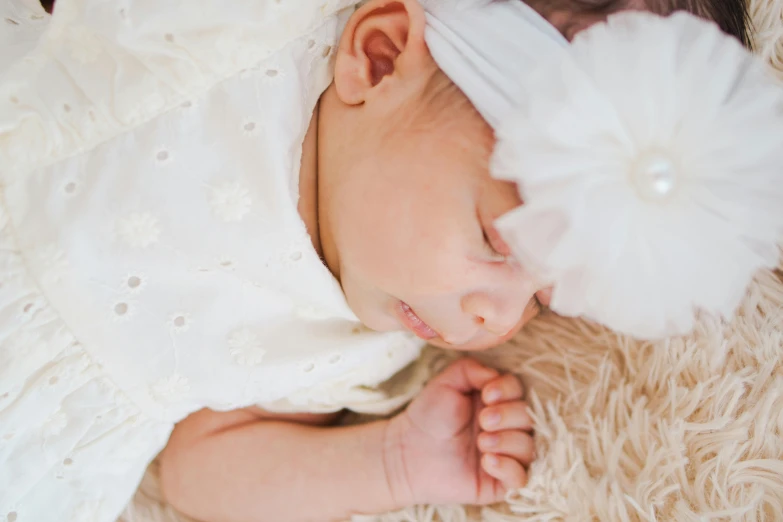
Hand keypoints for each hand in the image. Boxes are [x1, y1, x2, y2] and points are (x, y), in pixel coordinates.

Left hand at [384, 358, 534, 506]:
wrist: (408, 451)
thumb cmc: (428, 416)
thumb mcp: (446, 382)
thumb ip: (471, 369)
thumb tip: (495, 375)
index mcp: (495, 402)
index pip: (518, 390)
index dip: (508, 391)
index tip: (487, 395)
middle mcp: (504, 427)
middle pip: (527, 418)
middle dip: (508, 416)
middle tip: (483, 421)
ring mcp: (504, 455)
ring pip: (528, 448)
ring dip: (507, 442)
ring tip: (481, 442)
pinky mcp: (498, 482)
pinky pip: (521, 478)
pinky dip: (509, 468)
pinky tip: (487, 461)